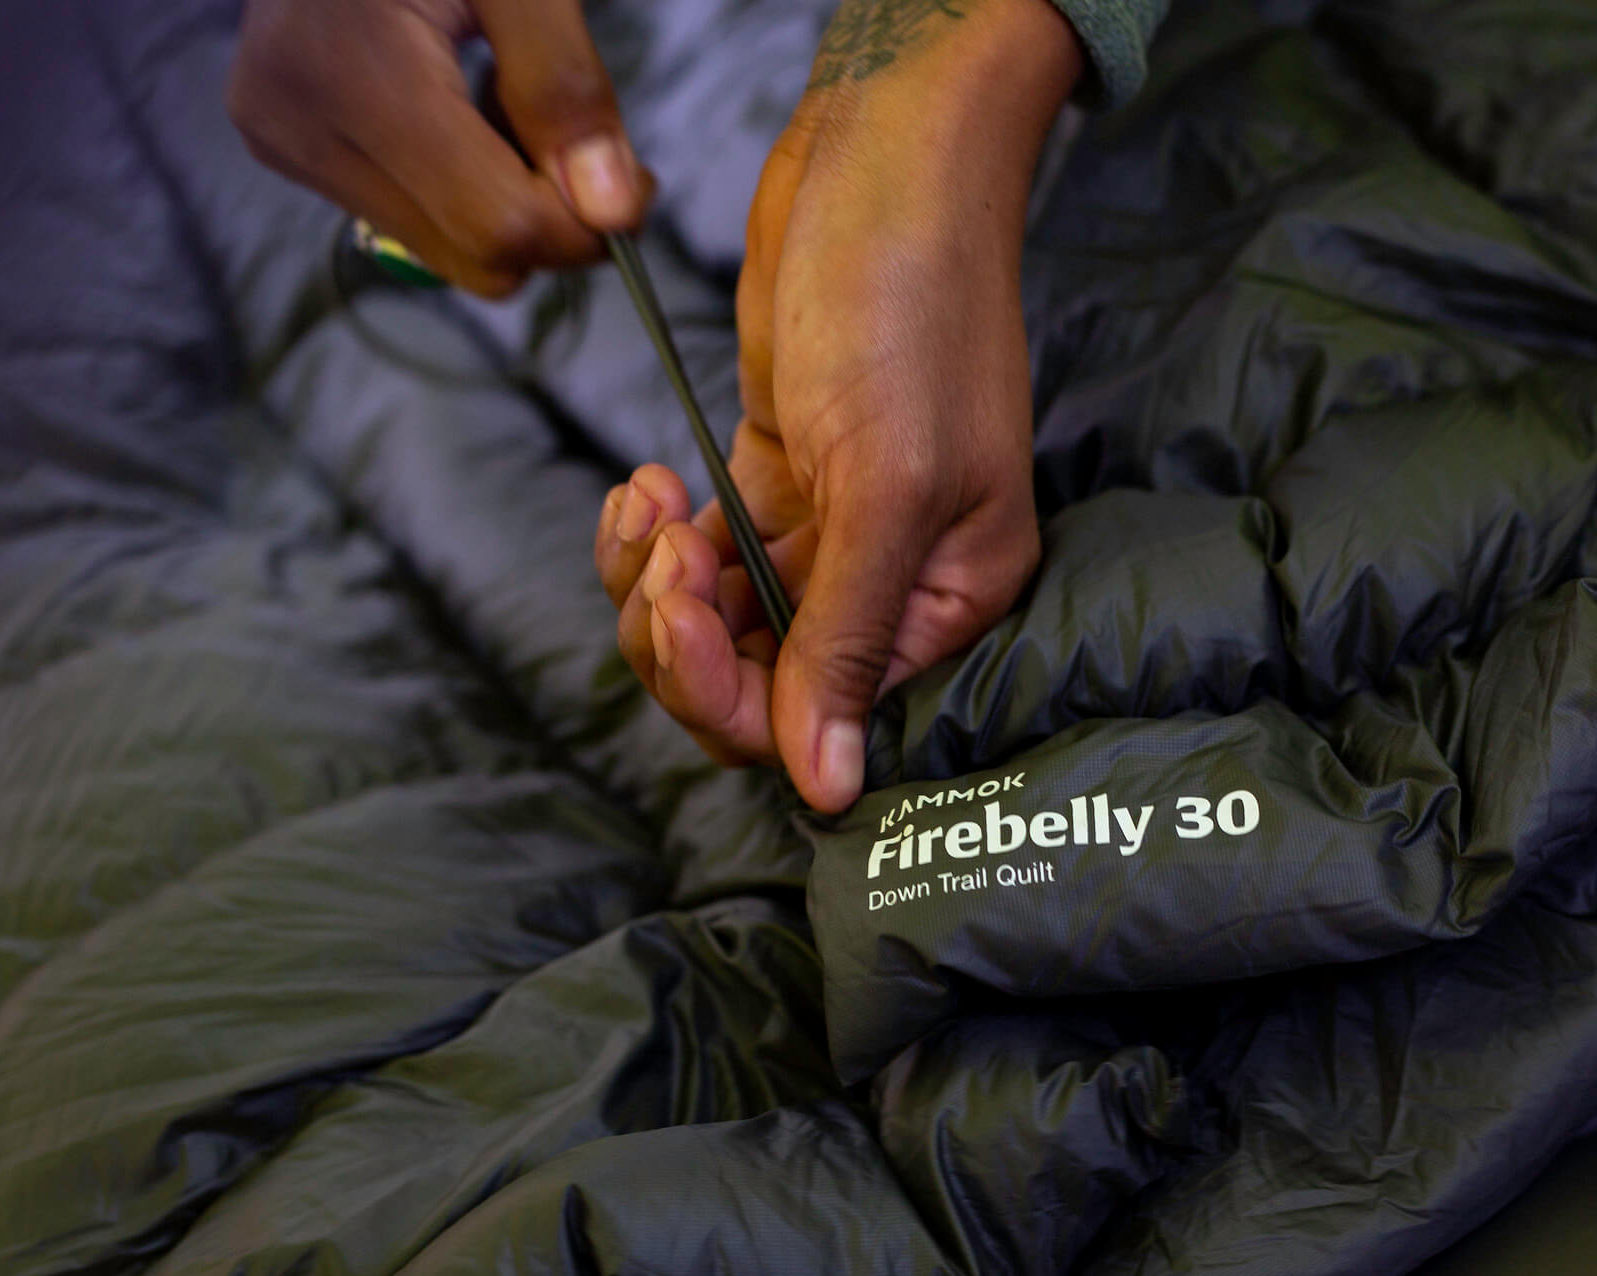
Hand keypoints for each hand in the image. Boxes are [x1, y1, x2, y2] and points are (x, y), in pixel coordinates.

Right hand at [228, 0, 649, 296]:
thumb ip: (565, 87)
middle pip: (473, 256)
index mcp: (356, 73)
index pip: (499, 224)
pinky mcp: (284, 149)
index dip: (584, 224)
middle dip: (549, 219)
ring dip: (502, 203)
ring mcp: (285, 144)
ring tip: (496, 100)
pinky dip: (456, 190)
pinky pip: (407, 220)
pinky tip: (453, 110)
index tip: (633, 180)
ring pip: (445, 251)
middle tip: (574, 136)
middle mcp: (300, 125)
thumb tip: (616, 214)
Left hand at [596, 0, 1079, 811]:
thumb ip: (845, 640)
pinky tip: (648, 482)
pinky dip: (653, 538)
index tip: (681, 612)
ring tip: (653, 501)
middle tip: (664, 549)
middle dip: (681, 638)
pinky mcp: (772, 487)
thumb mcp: (886, 484)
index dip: (731, 695)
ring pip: (710, 631)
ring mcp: (825, 536)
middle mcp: (889, 585)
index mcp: (948, 603)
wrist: (883, 162)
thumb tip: (827, 792)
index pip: (822, 719)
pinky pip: (695, 564)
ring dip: (655, 584)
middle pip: (753, 688)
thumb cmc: (910, 311)